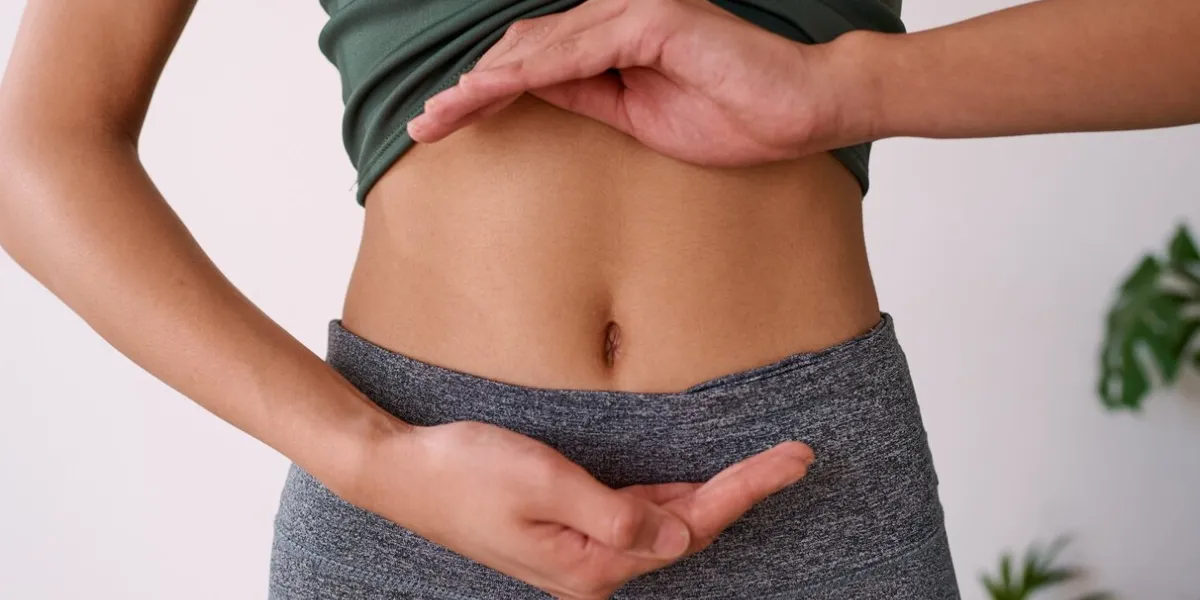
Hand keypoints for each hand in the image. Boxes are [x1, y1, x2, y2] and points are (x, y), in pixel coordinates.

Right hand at [349, 419, 813, 599]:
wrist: (402, 473)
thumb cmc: (465, 472)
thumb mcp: (543, 483)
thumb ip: (616, 513)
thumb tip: (680, 535)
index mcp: (592, 564)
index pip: (690, 526)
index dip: (745, 490)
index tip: (791, 460)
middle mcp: (594, 568)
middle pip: (688, 529)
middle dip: (743, 492)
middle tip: (795, 455)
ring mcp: (581, 551)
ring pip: (666, 524)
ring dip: (715, 496)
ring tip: (765, 468)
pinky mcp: (569, 530)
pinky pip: (637, 516)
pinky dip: (674, 498)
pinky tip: (698, 485)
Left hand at [406, 0, 866, 167]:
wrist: (801, 111)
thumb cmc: (732, 116)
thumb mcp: (638, 116)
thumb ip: (587, 96)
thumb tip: (531, 92)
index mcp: (615, 39)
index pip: (536, 61)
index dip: (487, 91)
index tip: (446, 125)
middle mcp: (618, 15)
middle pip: (524, 48)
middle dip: (471, 88)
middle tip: (425, 125)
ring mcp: (634, 11)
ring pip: (539, 47)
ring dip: (484, 83)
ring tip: (441, 116)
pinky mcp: (653, 20)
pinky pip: (577, 50)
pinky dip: (529, 73)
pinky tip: (488, 95)